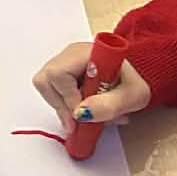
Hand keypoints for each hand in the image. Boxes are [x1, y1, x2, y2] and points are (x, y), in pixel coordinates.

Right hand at [32, 41, 151, 130]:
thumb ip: (110, 106)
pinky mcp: (58, 72)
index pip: (60, 73)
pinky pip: (48, 90)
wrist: (131, 81)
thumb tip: (81, 113)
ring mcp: (62, 61)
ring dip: (59, 106)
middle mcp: (70, 54)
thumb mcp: (133, 97)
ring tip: (79, 116)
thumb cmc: (132, 84)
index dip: (67, 97)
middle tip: (76, 122)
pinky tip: (77, 109)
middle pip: (45, 79)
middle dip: (60, 105)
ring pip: (44, 85)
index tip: (80, 116)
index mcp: (88, 53)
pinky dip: (60, 105)